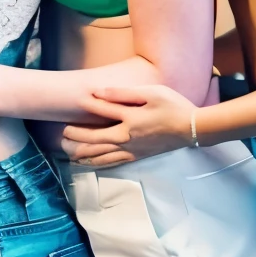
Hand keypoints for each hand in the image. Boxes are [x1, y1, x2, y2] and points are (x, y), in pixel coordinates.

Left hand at [60, 85, 195, 166]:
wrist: (193, 128)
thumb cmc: (174, 106)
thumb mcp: (151, 92)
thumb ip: (123, 93)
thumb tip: (99, 92)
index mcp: (130, 119)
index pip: (101, 112)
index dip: (85, 108)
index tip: (70, 105)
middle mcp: (127, 137)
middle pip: (95, 138)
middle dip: (77, 136)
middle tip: (61, 134)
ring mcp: (132, 149)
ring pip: (101, 155)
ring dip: (83, 153)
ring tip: (67, 152)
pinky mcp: (138, 156)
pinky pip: (113, 162)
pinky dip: (98, 163)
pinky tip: (89, 164)